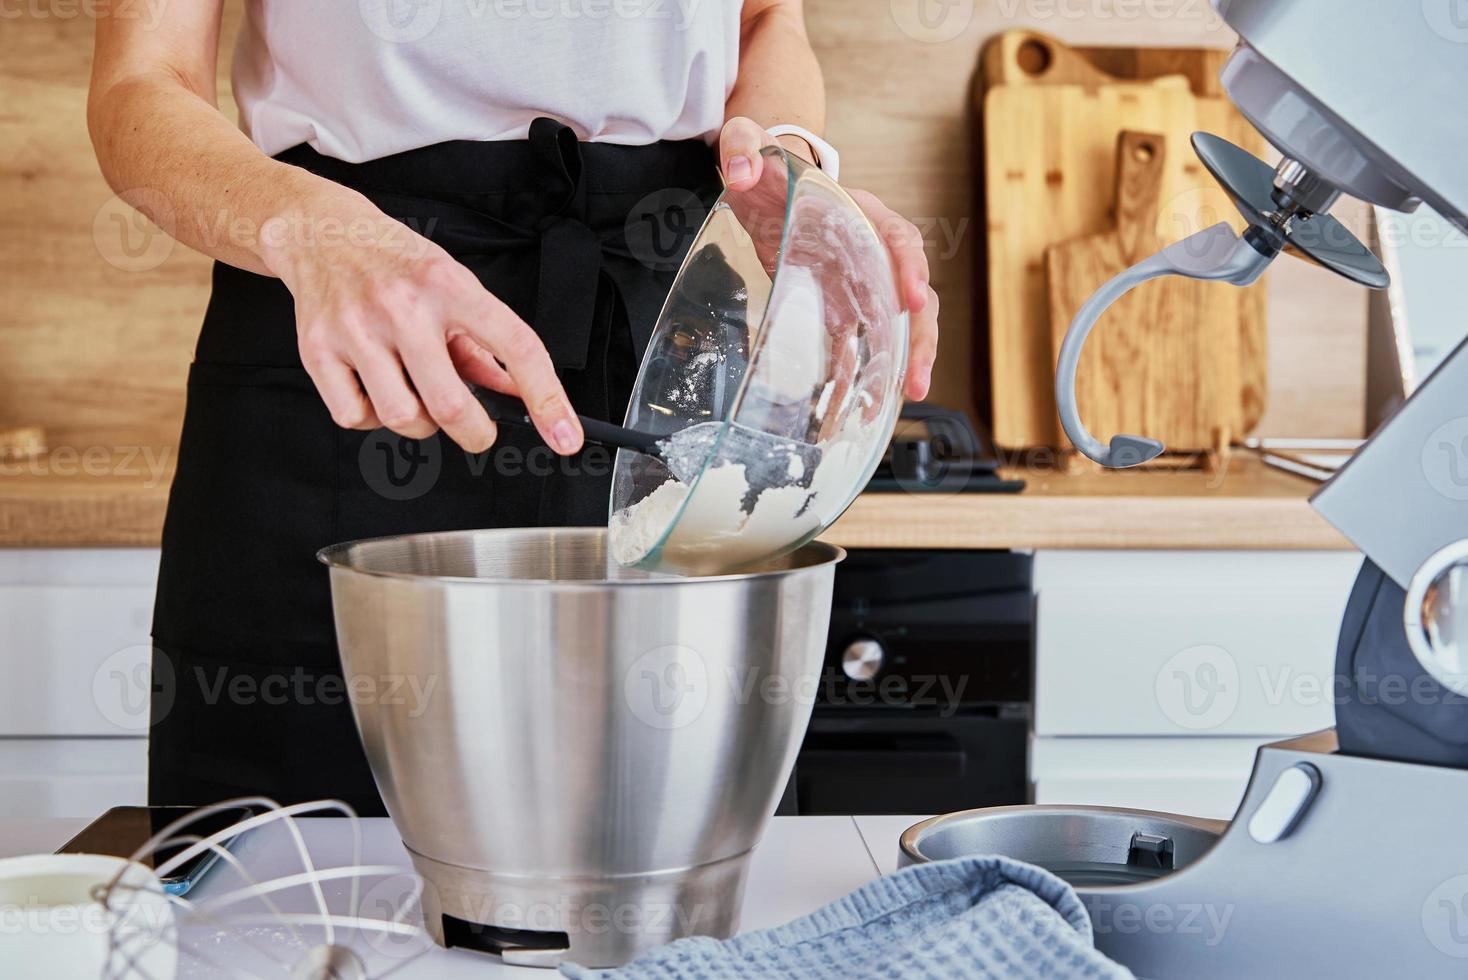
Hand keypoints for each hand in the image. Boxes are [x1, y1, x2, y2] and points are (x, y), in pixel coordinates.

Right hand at [260, 188, 582, 455]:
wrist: (322, 233)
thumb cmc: (397, 263)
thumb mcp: (455, 287)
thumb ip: (486, 346)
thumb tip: (518, 398)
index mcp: (450, 286)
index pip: (516, 348)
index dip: (547, 399)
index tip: (565, 436)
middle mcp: (403, 306)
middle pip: (450, 404)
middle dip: (475, 432)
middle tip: (477, 429)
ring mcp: (357, 329)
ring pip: (402, 418)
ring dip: (420, 423)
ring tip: (416, 393)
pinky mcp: (318, 350)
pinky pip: (354, 417)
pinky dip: (371, 418)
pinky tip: (377, 389)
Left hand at [717, 117, 938, 400]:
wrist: (767, 184)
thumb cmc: (769, 166)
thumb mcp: (751, 146)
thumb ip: (745, 149)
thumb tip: (742, 170)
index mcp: (861, 211)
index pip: (898, 239)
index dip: (911, 269)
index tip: (915, 298)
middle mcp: (872, 250)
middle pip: (912, 294)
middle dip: (921, 335)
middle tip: (917, 376)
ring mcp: (861, 282)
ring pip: (897, 325)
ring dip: (905, 361)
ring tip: (906, 397)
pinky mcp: (841, 305)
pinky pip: (859, 342)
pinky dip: (861, 373)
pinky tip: (860, 406)